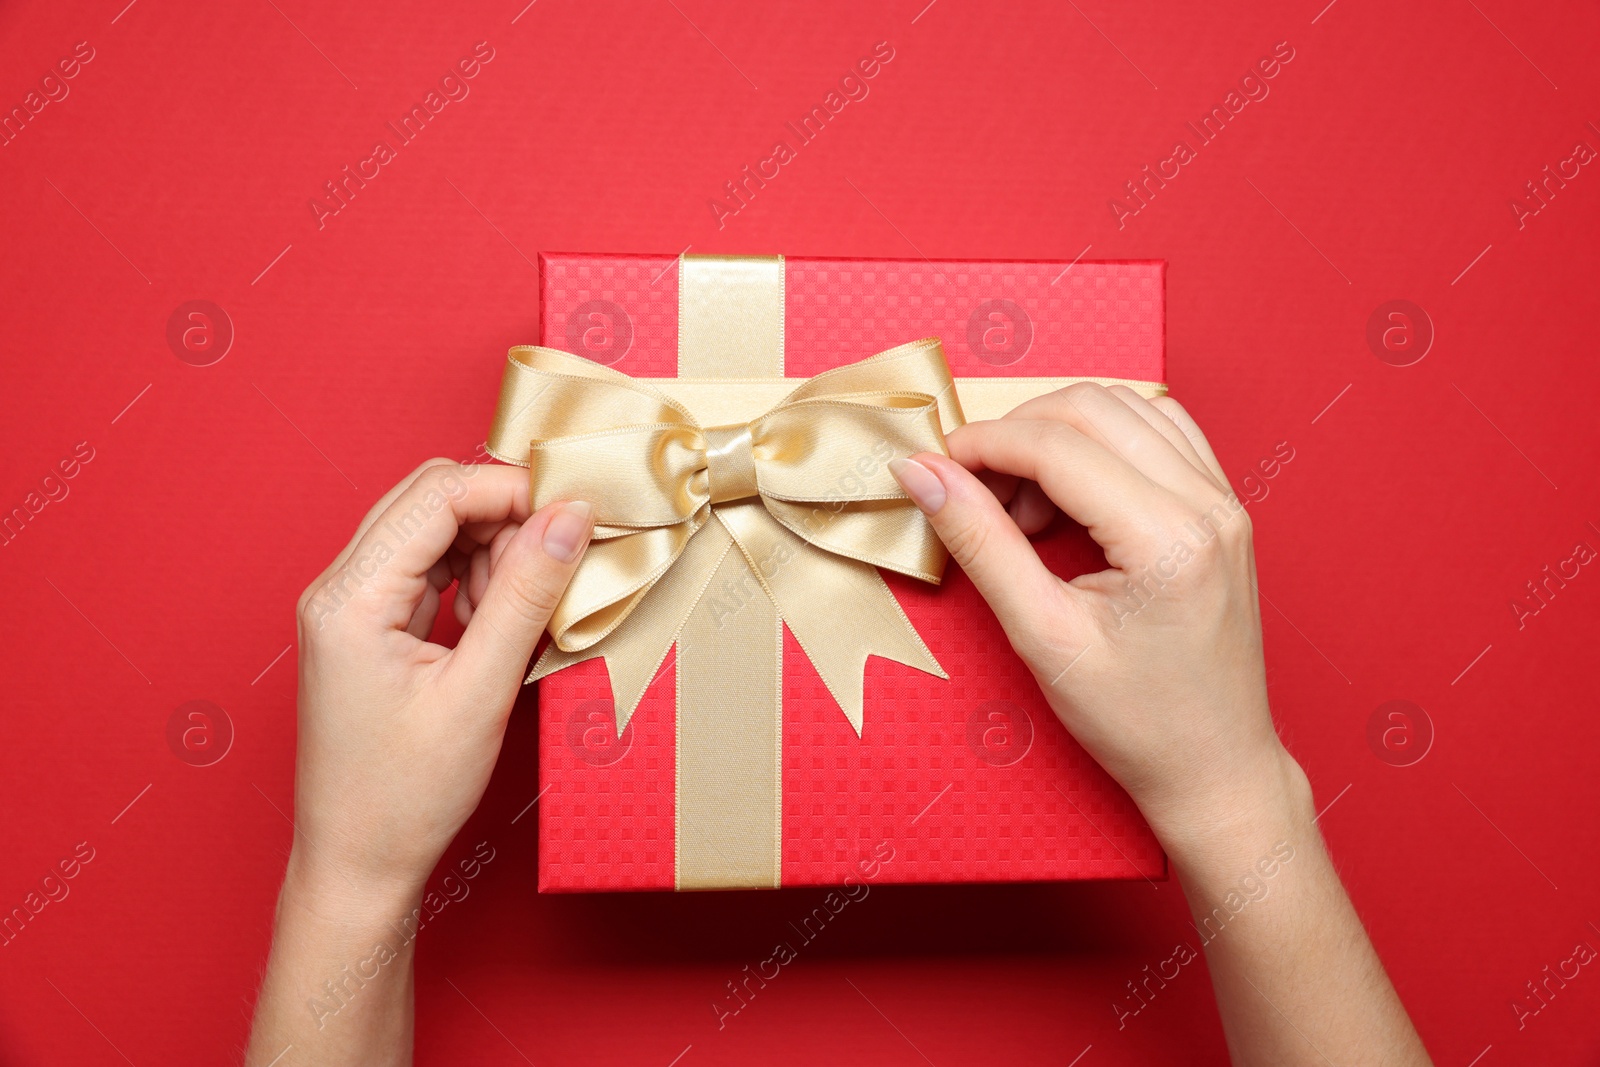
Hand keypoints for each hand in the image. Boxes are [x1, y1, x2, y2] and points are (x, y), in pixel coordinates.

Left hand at [289, 459, 592, 903]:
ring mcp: (347, 606)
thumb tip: (570, 518)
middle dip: (503, 517)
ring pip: (432, 529)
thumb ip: (526, 595)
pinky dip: (472, 582)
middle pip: (430, 498)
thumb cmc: (404, 798)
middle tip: (554, 562)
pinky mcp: (365, 626)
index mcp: (350, 597)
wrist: (357, 866)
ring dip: (489, 552)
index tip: (574, 516)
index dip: (512, 491)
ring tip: (518, 615)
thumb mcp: (480, 692)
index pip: (437, 494)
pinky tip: (494, 627)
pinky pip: (426, 569)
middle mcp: (337, 588)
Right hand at [889, 384, 1304, 850]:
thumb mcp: (1041, 636)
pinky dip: (1104, 440)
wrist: (1214, 766)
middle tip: (973, 491)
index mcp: (1168, 538)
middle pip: (1092, 408)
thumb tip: (924, 476)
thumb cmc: (1137, 721)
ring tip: (1022, 503)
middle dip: (1017, 434)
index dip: (982, 445)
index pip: (1057, 445)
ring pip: (1128, 406)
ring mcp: (1224, 501)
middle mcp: (1208, 504)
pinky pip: (1161, 431)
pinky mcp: (1224, 508)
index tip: (933, 467)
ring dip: (1060, 432)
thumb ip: (981, 543)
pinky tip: (1070, 491)